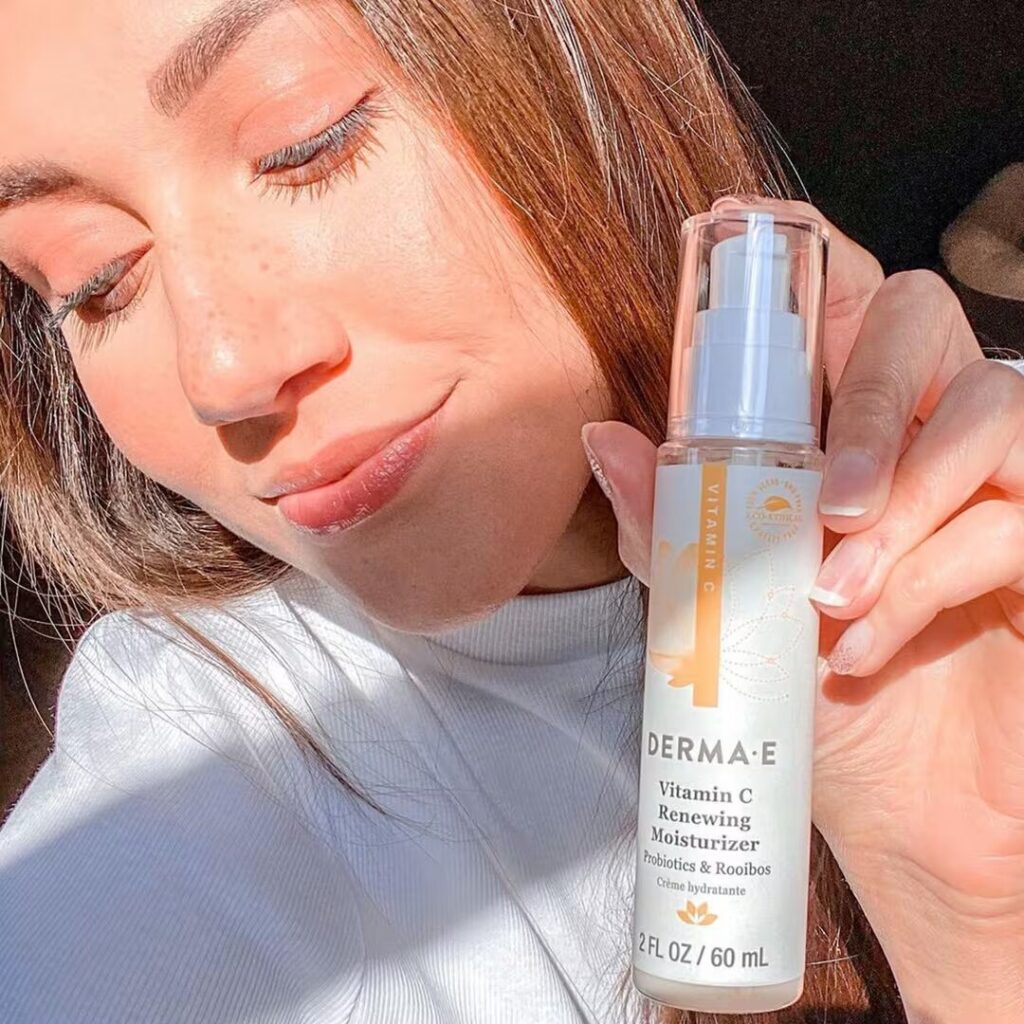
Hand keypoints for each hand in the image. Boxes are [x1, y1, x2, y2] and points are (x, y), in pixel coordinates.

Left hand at [581, 197, 1023, 1023]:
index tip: (738, 251)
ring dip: (901, 501)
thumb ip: (672, 527)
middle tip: (822, 508)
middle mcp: (912, 433)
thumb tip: (604, 437)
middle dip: (864, 403)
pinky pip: (1015, 515)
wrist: (904, 816)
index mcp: (829, 429)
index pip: (829, 300)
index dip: (796, 263)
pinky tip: (865, 645)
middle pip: (915, 316)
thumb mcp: (718, 613)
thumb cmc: (808, 704)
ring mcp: (989, 483)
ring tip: (829, 596)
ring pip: (986, 406)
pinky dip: (932, 574)